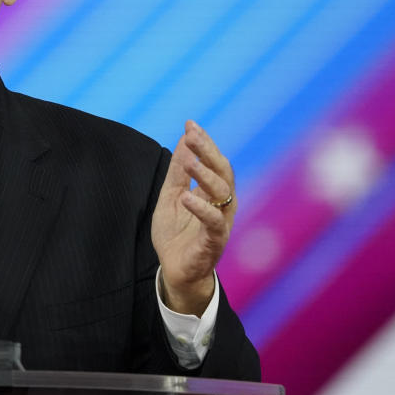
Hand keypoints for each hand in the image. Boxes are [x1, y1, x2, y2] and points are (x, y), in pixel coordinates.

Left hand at [152, 120, 235, 316]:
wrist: (175, 271)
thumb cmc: (176, 233)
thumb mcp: (171, 196)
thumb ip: (178, 171)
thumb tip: (183, 138)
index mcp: (212, 191)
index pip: (213, 161)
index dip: (203, 143)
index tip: (190, 124)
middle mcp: (222, 203)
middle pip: (222, 171)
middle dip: (208, 151)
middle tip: (192, 136)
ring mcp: (221, 222)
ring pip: (222, 192)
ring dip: (205, 175)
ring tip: (189, 162)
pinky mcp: (214, 241)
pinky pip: (214, 222)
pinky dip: (202, 208)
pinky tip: (188, 197)